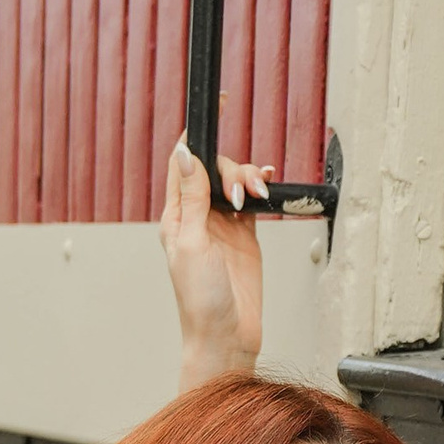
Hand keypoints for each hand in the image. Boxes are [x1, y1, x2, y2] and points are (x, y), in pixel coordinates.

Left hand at [162, 138, 272, 387]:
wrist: (226, 336)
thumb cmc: (201, 300)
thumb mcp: (193, 244)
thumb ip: (192, 199)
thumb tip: (187, 155)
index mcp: (176, 216)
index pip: (183, 162)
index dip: (198, 133)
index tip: (217, 106)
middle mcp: (197, 217)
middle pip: (215, 169)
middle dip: (232, 169)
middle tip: (242, 192)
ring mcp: (222, 226)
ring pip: (234, 182)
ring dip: (248, 179)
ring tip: (257, 194)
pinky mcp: (244, 237)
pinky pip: (251, 201)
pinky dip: (259, 189)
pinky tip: (266, 187)